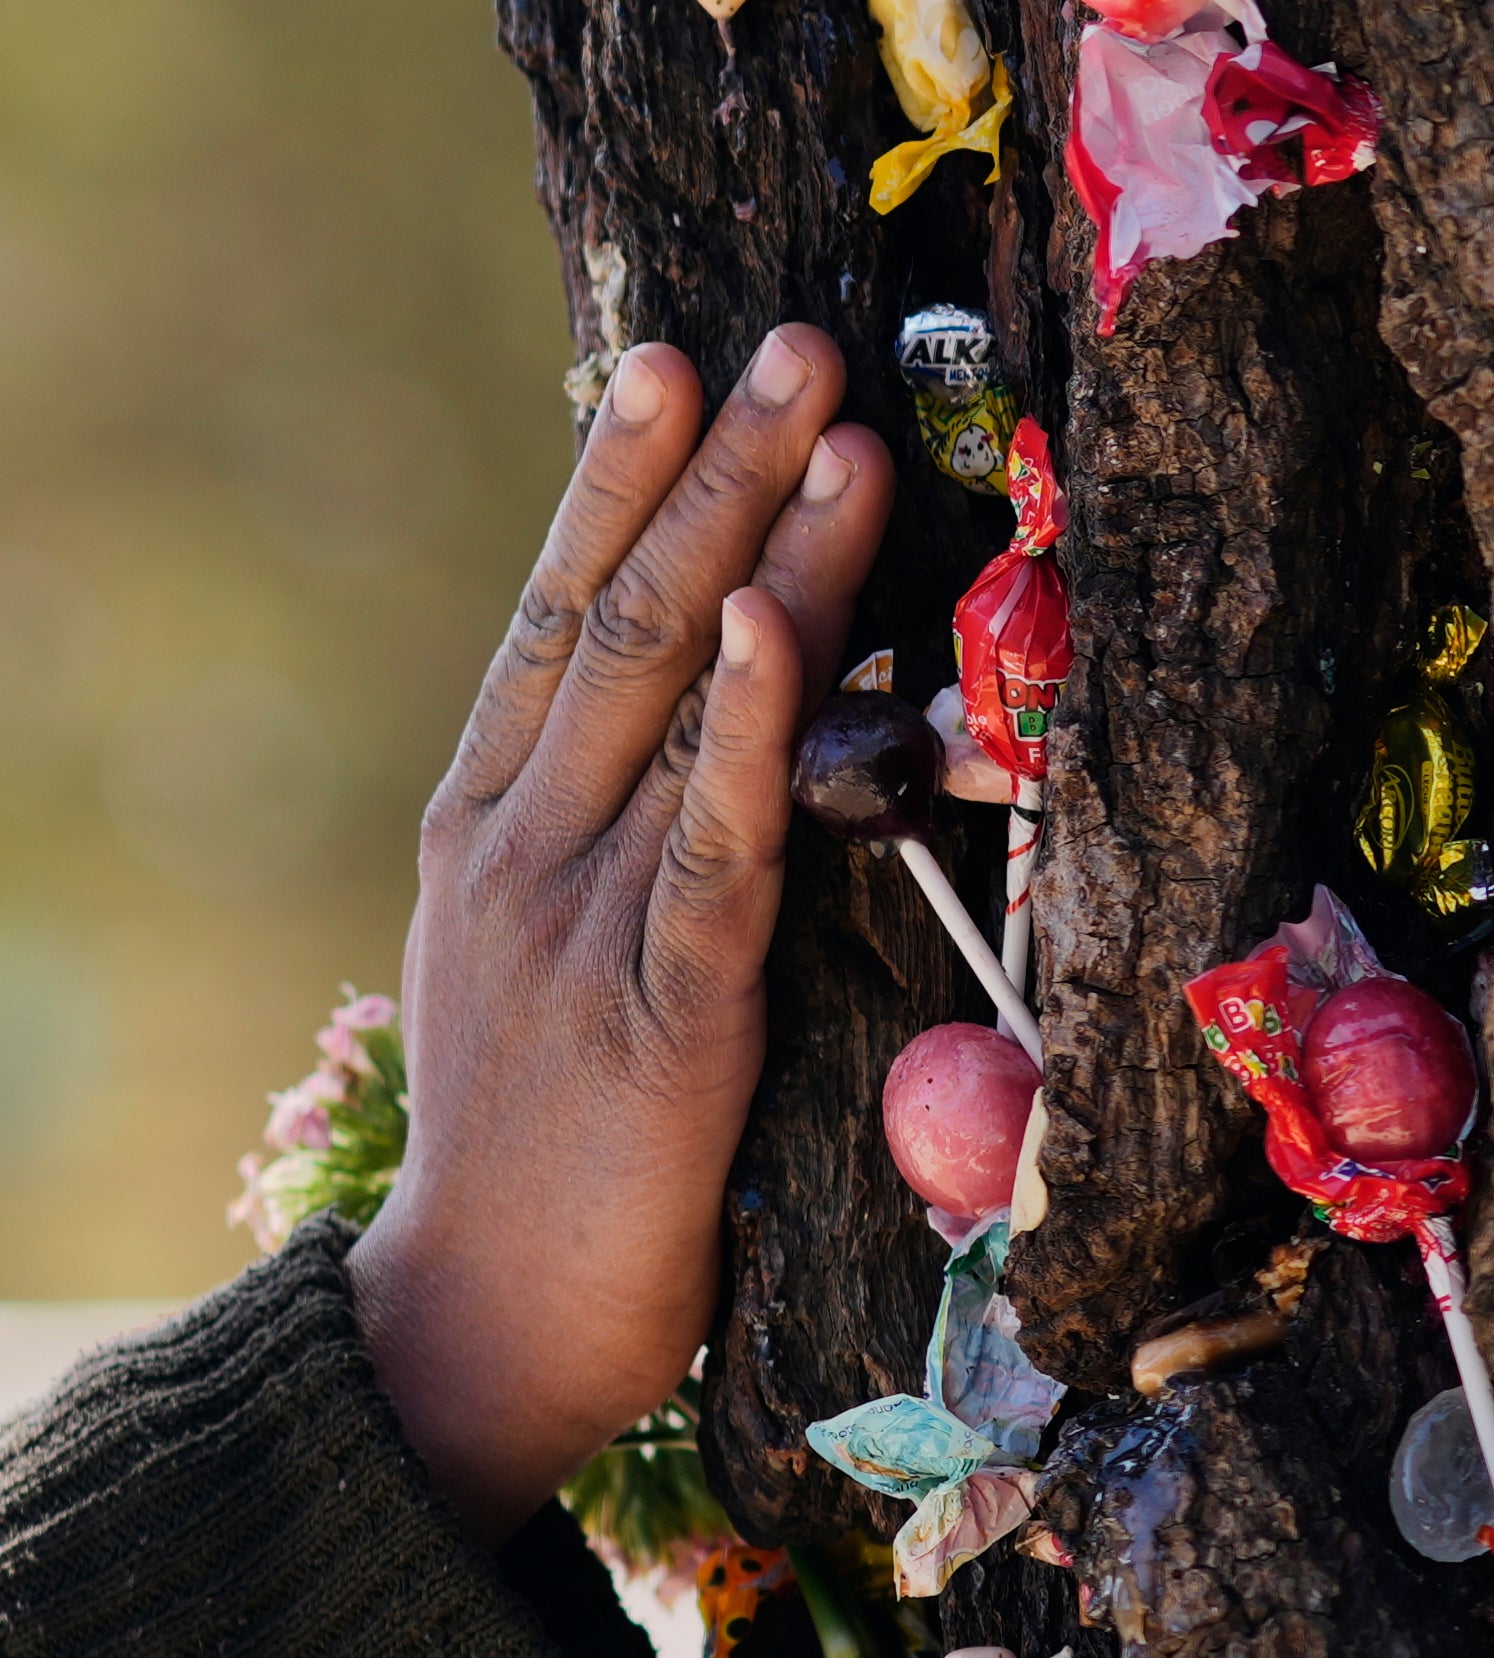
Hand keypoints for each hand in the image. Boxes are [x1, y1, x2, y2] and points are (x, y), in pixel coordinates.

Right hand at [349, 326, 892, 1539]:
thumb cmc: (555, 1130)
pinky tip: (767, 632)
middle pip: (620, 620)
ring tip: (834, 428)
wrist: (484, 1328)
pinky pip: (714, 851)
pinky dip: (745, 735)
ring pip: (677, 706)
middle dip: (712, 471)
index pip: (554, 612)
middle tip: (792, 338)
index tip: (669, 357)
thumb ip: (628, 819)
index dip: (616, 481)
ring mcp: (581, 925)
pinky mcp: (665, 1015)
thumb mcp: (556, 940)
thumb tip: (726, 682)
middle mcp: (521, 846)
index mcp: (487, 819)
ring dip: (762, 556)